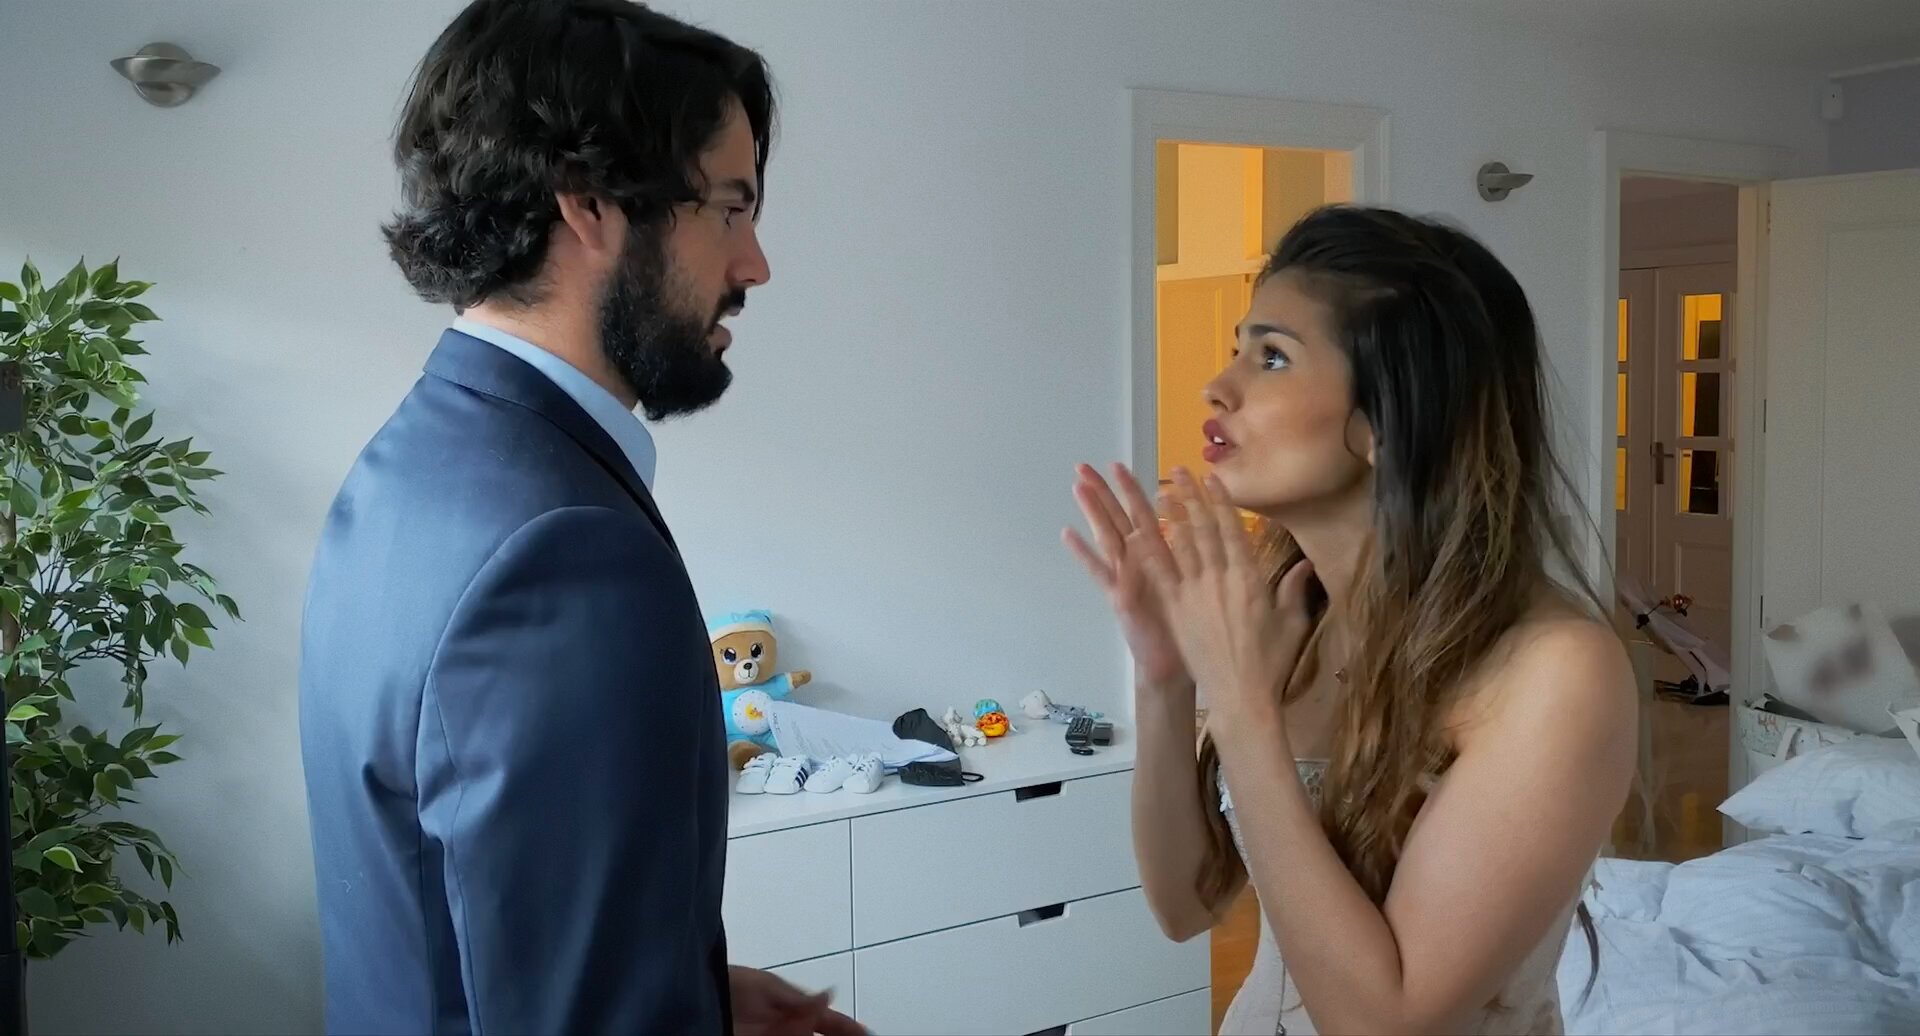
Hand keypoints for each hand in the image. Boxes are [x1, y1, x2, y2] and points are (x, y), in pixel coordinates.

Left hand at [729, 966, 864, 1035]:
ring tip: (832, 1035)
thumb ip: (799, 999)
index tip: (867, 1033)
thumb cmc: (725, 983)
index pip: (829, 1022)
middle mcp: (786, 1028)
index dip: (849, 1028)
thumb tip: (829, 996)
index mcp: (792, 1009)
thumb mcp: (766, 987)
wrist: (692, 995)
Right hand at [1064, 463, 1188, 686]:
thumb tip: (1218, 534)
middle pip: (1120, 519)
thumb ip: (1204, 561)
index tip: (1124, 465)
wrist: (1174, 666)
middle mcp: (1139, 564)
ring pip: (1108, 537)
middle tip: (1084, 464)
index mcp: (1159, 558)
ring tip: (1078, 485)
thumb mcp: (1201, 588)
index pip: (1145, 515)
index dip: (1135, 490)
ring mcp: (1126, 579)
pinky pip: (1101, 572)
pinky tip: (1068, 533)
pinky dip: (1084, 554)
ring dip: (1094, 511)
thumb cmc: (1190, 630)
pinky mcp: (1121, 597)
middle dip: (1105, 492)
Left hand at [1144, 469, 1314, 724]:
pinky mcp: (1177, 612)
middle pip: (1204, 530)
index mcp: (1250, 579)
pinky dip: (1149, 553)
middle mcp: (1220, 579)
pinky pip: (1161, 576)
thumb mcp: (1291, 623)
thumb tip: (1305, 566)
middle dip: (1191, 498)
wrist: (1241, 694)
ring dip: (1170, 517)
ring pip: (1181, 546)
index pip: (1233, 530)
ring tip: (1158, 491)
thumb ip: (1294, 591)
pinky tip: (1137, 534)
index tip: (1211, 479)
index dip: (1220, 502)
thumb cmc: (1270, 662)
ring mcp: (1195, 594)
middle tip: (1179, 472)